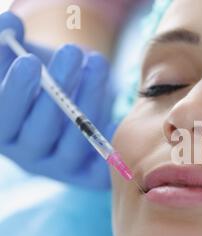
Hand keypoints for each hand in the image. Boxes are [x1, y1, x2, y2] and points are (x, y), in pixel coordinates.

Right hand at [0, 12, 114, 188]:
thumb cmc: (35, 82)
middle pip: (39, 131)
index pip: (4, 118)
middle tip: (72, 51)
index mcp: (3, 130)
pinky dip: (110, 136)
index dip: (15, 91)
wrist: (66, 107)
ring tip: (97, 62)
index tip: (30, 60)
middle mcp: (27, 153)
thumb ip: (6, 44)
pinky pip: (101, 162)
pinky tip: (116, 103)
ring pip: (73, 142)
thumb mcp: (15, 62)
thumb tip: (9, 21)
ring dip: (89, 99)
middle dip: (58, 90)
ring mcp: (59, 166)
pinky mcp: (88, 172)